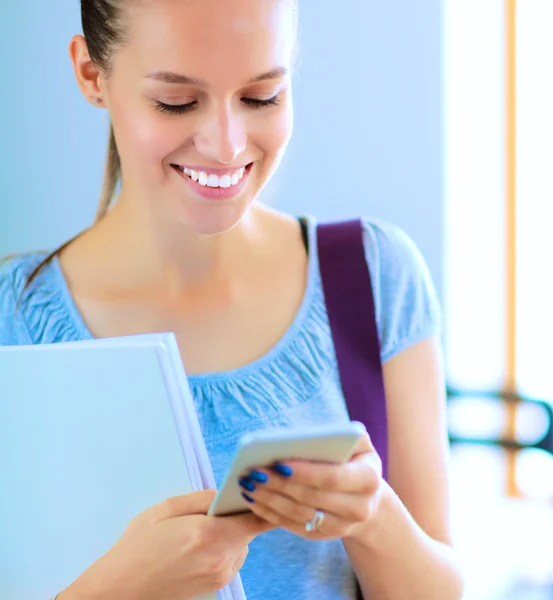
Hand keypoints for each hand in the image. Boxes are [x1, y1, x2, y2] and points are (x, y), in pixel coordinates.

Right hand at [60, 490, 274, 599]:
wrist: (121, 590)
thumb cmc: (138, 547)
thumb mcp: (165, 509)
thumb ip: (201, 499)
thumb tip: (224, 494)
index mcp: (209, 534)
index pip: (256, 519)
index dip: (262, 505)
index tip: (260, 492)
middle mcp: (222, 558)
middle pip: (248, 529)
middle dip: (236, 516)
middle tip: (211, 510)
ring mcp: (221, 575)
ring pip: (241, 543)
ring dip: (229, 533)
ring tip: (197, 531)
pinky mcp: (217, 585)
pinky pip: (231, 558)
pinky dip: (222, 548)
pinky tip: (196, 547)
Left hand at [237, 433, 382, 541]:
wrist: (368, 495)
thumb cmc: (354, 458)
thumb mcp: (357, 442)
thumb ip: (339, 435)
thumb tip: (303, 437)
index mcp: (368, 479)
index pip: (332, 478)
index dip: (304, 472)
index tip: (278, 463)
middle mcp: (359, 508)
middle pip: (312, 498)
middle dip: (279, 485)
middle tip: (253, 472)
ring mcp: (341, 527)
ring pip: (299, 514)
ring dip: (270, 499)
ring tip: (247, 483)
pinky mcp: (323, 536)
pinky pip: (293, 526)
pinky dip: (270, 513)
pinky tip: (252, 499)